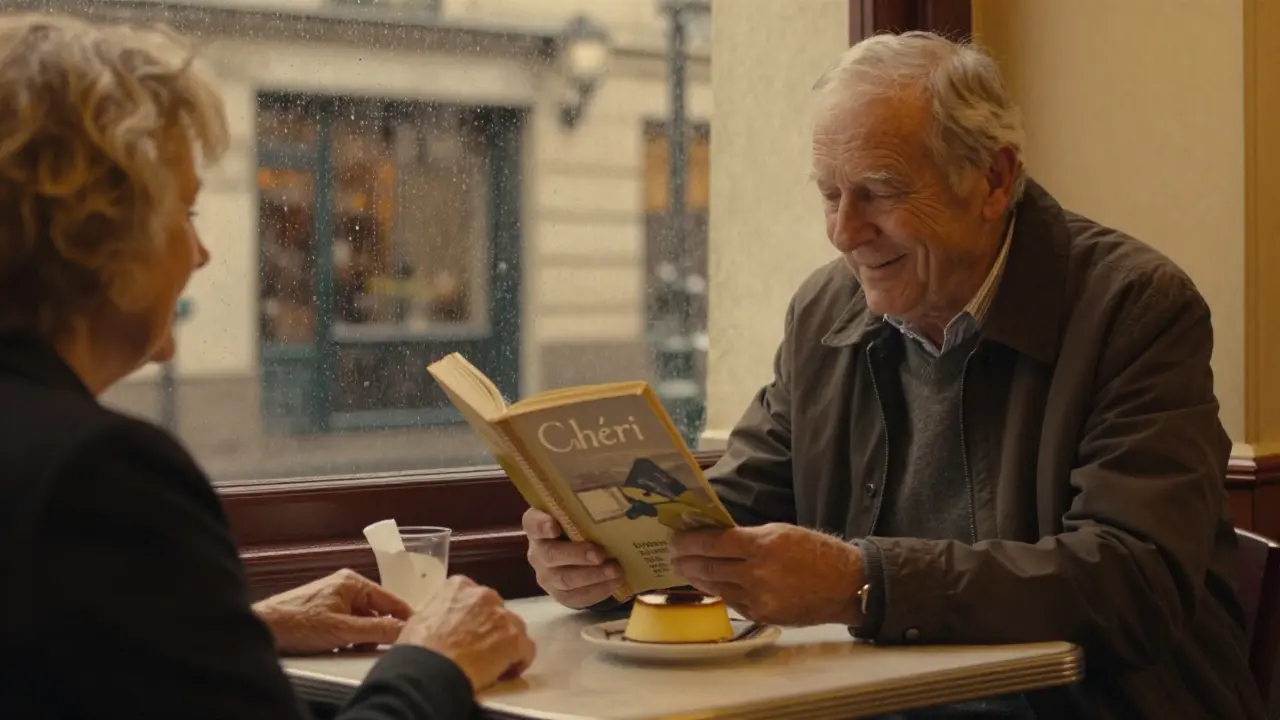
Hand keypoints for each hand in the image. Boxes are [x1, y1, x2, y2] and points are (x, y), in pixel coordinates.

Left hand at [253, 569, 410, 655]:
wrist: (263, 627)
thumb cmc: (297, 623)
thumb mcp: (343, 630)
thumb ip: (376, 630)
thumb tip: (404, 630)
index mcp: (352, 582)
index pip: (390, 599)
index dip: (404, 616)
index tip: (415, 631)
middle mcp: (345, 585)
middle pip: (377, 609)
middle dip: (378, 630)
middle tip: (374, 646)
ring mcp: (334, 597)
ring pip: (362, 618)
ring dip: (362, 635)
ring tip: (350, 647)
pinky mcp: (325, 609)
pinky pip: (349, 622)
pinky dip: (349, 636)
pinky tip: (340, 646)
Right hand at [396, 575, 536, 691]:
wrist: (428, 670)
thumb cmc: (417, 649)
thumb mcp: (420, 619)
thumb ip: (439, 614)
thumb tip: (440, 626)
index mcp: (459, 586)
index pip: (474, 599)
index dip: (471, 619)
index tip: (465, 635)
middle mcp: (484, 594)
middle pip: (496, 613)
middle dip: (490, 630)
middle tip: (477, 652)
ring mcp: (503, 616)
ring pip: (513, 629)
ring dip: (505, 645)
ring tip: (492, 665)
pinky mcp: (516, 639)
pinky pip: (526, 650)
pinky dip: (518, 662)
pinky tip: (504, 674)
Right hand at [522, 508, 622, 608]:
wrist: (579, 557)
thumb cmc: (581, 527)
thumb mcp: (579, 515)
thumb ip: (586, 508)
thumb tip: (614, 492)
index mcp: (538, 526)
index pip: (532, 523)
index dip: (541, 525)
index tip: (554, 526)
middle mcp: (538, 551)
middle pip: (550, 555)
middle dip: (577, 555)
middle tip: (600, 554)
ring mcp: (546, 575)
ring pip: (565, 579)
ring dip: (592, 575)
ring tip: (615, 570)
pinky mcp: (560, 595)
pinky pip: (576, 596)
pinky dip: (598, 590)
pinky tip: (615, 582)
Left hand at [670, 523, 863, 626]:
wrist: (846, 585)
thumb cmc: (817, 552)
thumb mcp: (782, 532)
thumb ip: (749, 537)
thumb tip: (717, 538)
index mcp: (763, 545)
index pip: (714, 542)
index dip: (690, 541)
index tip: (676, 538)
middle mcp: (758, 572)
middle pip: (709, 567)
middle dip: (686, 560)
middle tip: (673, 554)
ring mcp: (759, 598)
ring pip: (716, 587)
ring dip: (697, 578)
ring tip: (685, 569)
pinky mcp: (763, 615)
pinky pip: (732, 603)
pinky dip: (720, 592)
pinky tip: (711, 585)